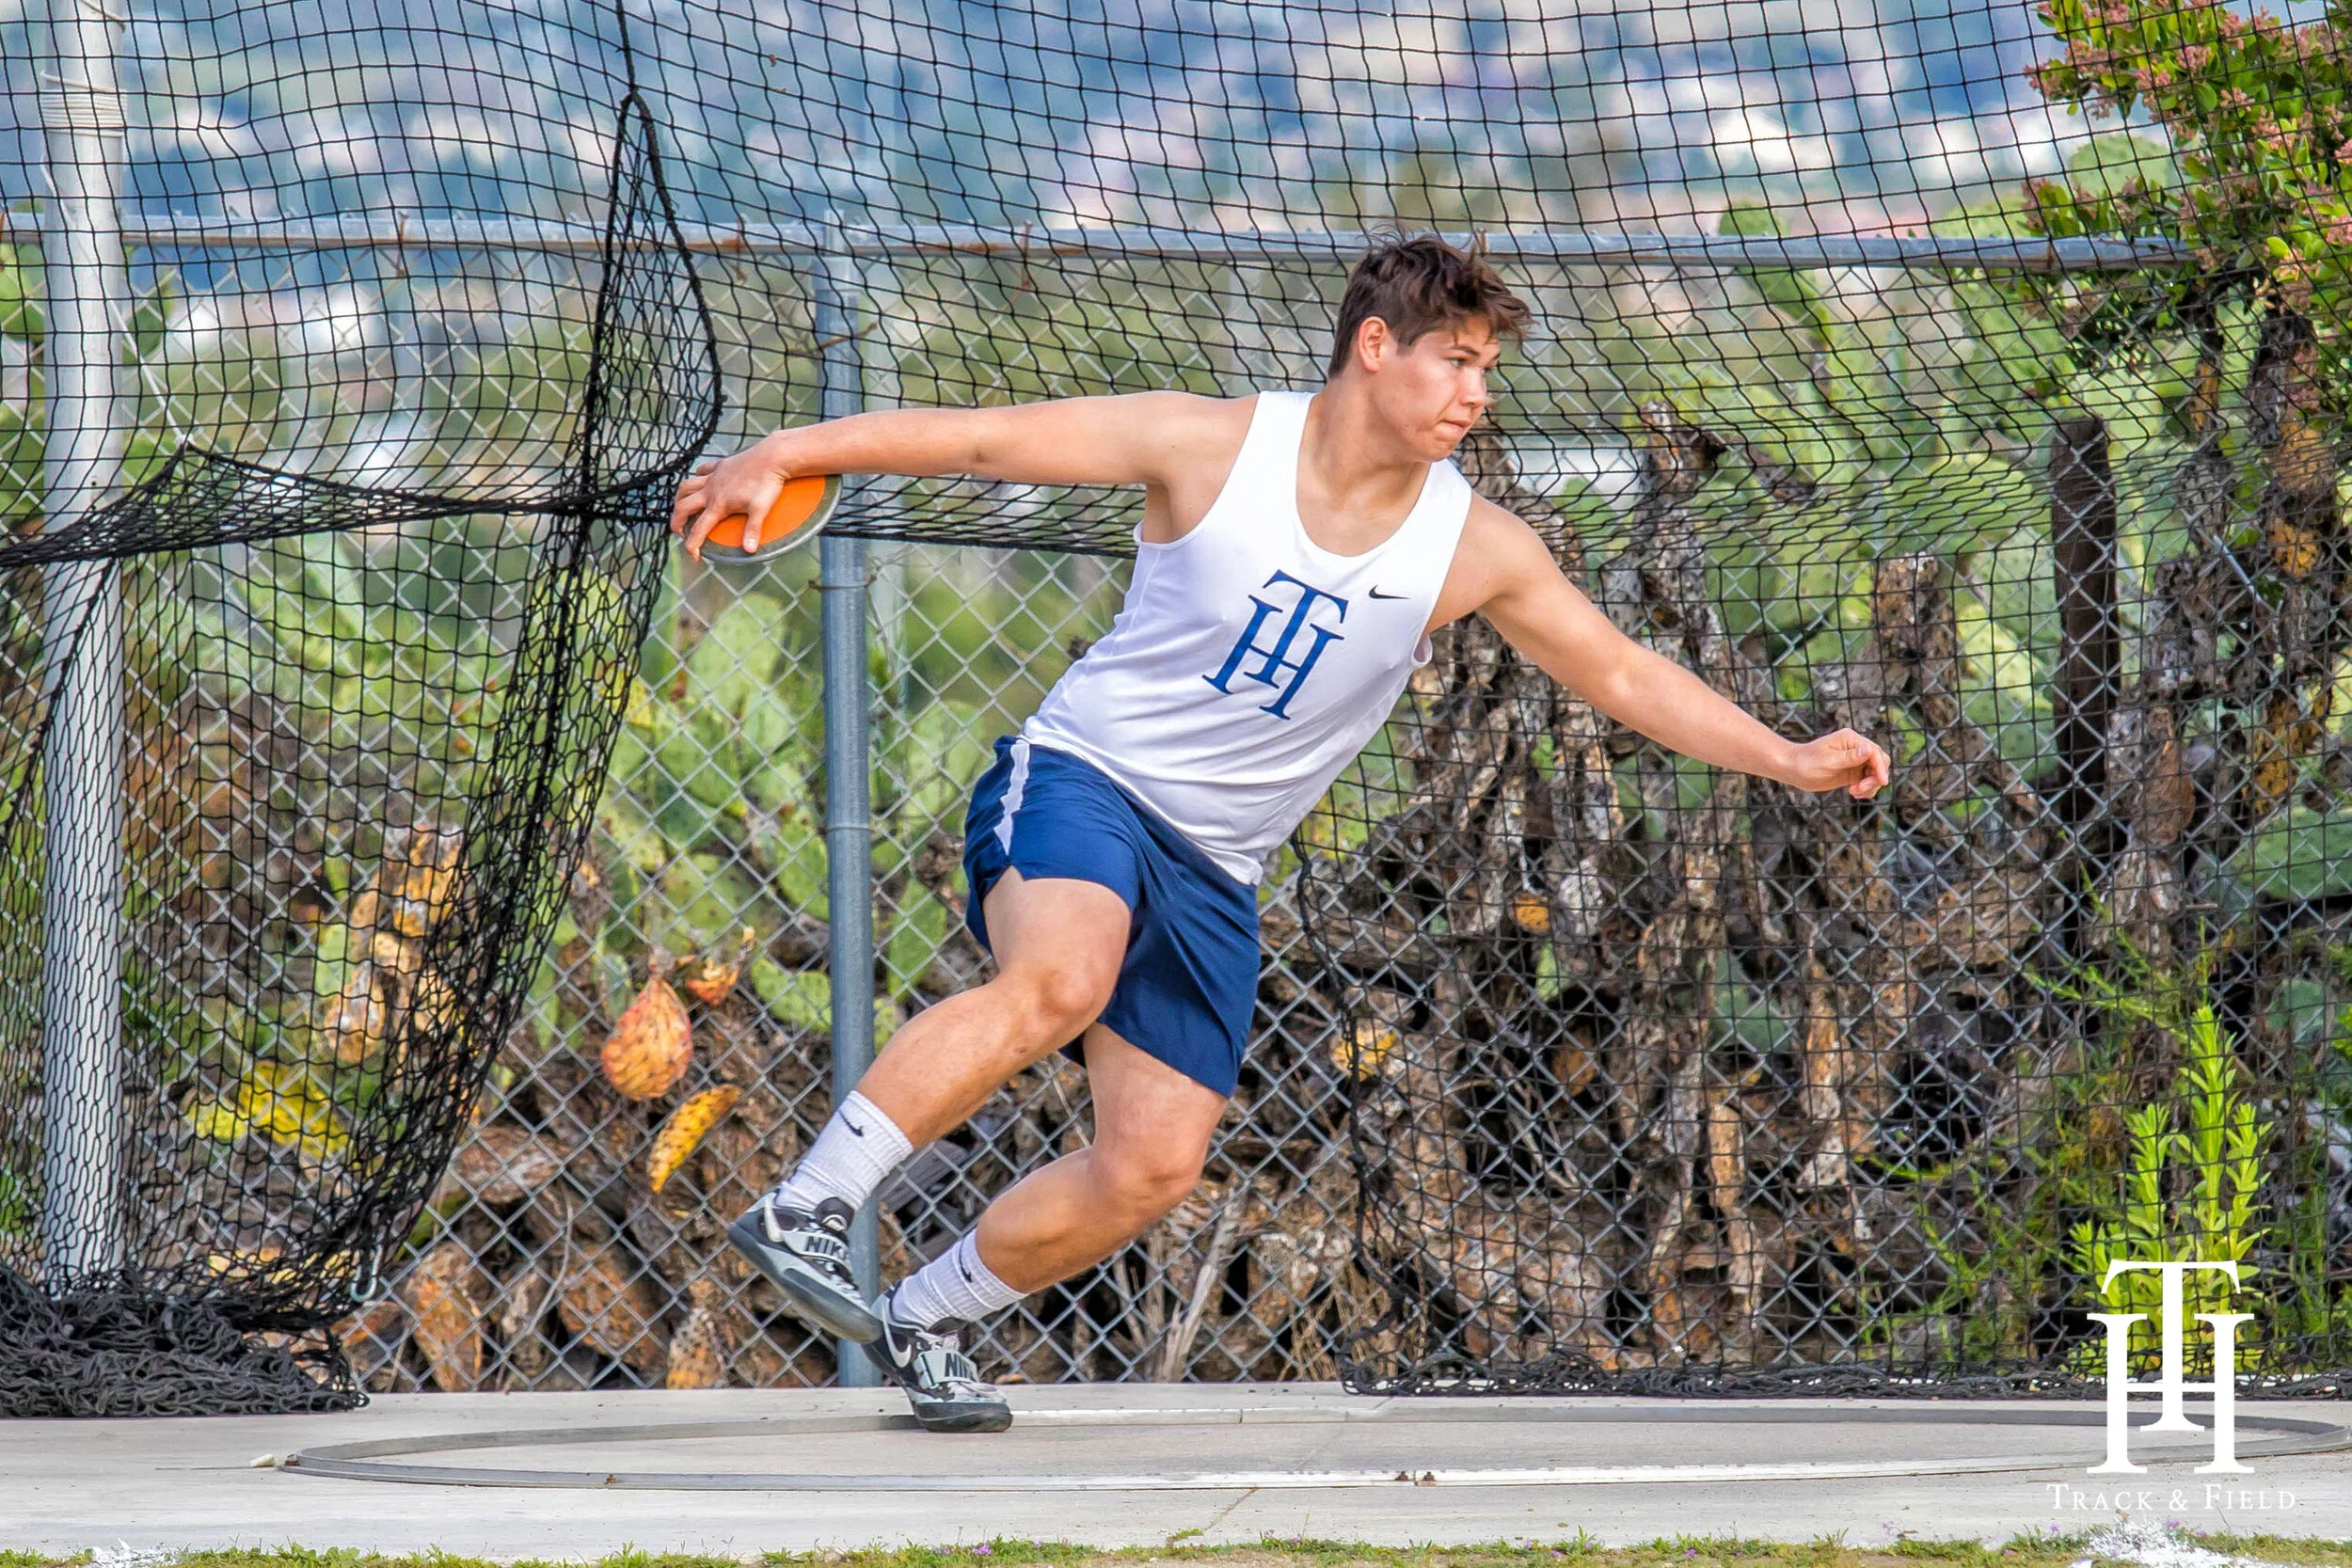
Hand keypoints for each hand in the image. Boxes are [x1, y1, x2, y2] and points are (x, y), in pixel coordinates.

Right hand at [669, 432, 800, 561]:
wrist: (771, 458)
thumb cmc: (767, 484)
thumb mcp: (761, 510)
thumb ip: (753, 530)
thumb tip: (749, 550)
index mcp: (718, 505)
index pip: (699, 529)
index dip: (693, 545)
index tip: (693, 557)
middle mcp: (710, 490)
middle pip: (683, 507)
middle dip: (677, 523)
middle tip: (681, 533)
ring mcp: (713, 476)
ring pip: (686, 486)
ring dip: (680, 499)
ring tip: (681, 508)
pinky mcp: (720, 465)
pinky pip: (702, 469)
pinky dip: (697, 476)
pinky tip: (699, 481)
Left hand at [1785, 728, 1890, 798]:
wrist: (1793, 770)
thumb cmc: (1806, 763)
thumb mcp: (1828, 761)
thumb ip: (1849, 757)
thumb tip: (1869, 749)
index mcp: (1851, 739)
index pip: (1874, 751)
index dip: (1880, 766)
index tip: (1881, 782)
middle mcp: (1856, 748)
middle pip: (1880, 761)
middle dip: (1876, 777)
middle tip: (1861, 788)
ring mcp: (1855, 761)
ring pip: (1875, 773)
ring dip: (1870, 785)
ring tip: (1854, 792)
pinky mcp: (1852, 772)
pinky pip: (1867, 781)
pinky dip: (1866, 789)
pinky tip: (1854, 793)